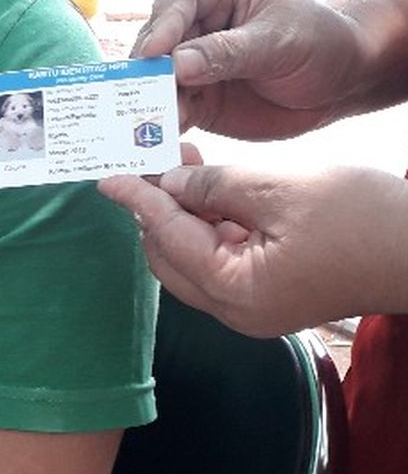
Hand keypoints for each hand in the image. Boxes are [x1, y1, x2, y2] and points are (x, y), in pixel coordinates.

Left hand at [97, 162, 407, 336]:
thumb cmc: (365, 218)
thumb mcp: (281, 189)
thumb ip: (215, 187)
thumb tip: (168, 185)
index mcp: (236, 290)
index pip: (168, 238)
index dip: (137, 201)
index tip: (108, 177)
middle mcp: (235, 310)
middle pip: (170, 258)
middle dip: (154, 210)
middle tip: (145, 163)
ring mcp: (252, 308)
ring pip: (193, 259)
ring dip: (182, 215)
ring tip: (177, 164)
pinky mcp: (269, 296)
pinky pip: (221, 261)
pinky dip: (209, 227)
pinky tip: (208, 188)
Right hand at [132, 0, 364, 139]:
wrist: (339, 85)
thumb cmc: (319, 44)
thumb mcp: (279, 42)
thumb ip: (228, 53)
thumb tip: (177, 65)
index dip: (163, 22)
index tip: (153, 52)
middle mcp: (196, 26)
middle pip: (157, 42)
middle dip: (148, 70)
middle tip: (145, 94)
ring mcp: (191, 66)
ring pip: (156, 82)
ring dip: (151, 104)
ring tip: (155, 123)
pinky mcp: (194, 101)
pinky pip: (169, 114)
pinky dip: (161, 128)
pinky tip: (160, 141)